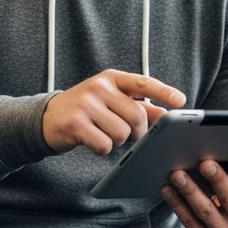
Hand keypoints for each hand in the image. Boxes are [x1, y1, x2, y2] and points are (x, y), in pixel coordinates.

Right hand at [42, 69, 185, 154]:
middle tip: (130, 136)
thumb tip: (166, 115)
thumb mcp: (112, 101)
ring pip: (122, 133)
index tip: (181, 101)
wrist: (47, 118)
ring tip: (105, 134)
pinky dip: (103, 149)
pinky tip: (93, 141)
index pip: (143, 82)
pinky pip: (104, 145)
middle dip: (138, 132)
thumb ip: (139, 106)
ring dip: (118, 142)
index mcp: (111, 78)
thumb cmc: (87, 110)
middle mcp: (99, 87)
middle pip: (137, 116)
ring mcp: (86, 104)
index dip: (164, 92)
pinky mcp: (75, 123)